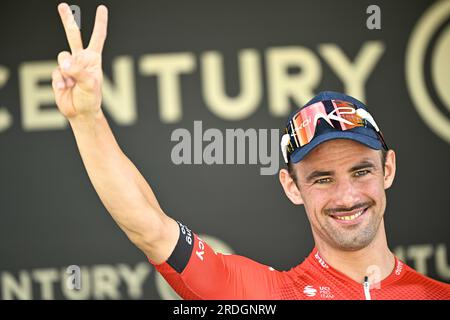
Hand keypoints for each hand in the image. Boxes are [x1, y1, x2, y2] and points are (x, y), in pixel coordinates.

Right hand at [52, 3, 107, 118]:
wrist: (80, 112)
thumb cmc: (90, 98)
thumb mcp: (90, 84)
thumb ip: (78, 71)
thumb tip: (64, 62)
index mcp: (93, 59)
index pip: (98, 37)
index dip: (100, 23)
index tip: (102, 8)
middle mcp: (80, 59)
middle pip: (73, 35)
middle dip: (68, 20)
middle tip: (62, 6)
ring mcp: (68, 66)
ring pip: (62, 57)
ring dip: (67, 71)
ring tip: (72, 83)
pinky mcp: (58, 73)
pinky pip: (56, 72)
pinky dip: (60, 81)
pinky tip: (65, 88)